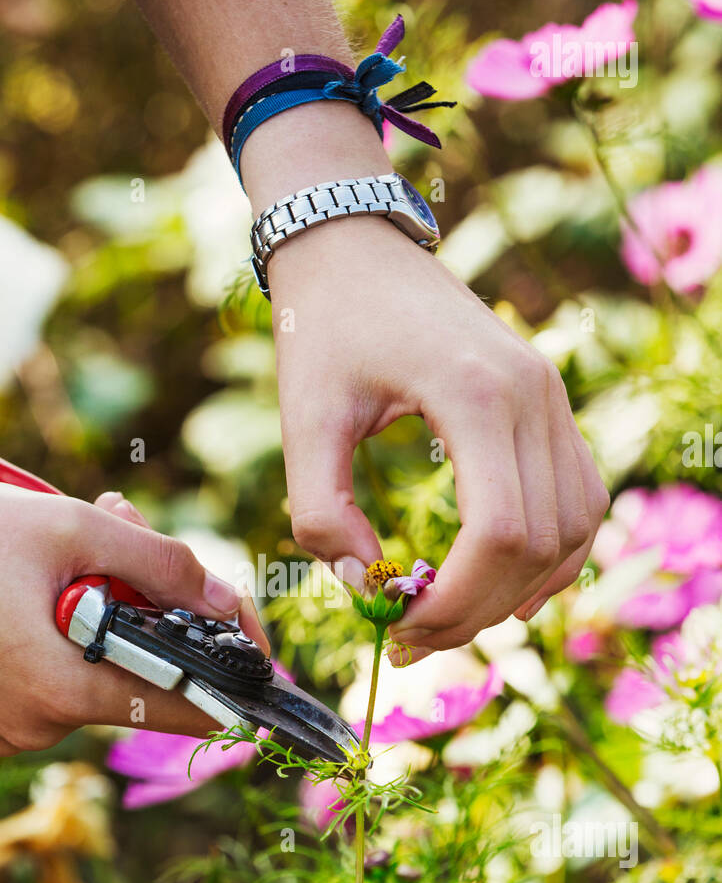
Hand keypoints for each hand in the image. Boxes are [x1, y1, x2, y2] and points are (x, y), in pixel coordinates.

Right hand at [0, 469, 265, 753]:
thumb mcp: (73, 528)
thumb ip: (161, 564)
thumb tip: (224, 600)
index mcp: (59, 690)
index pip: (175, 708)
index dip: (225, 687)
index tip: (266, 677)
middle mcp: (31, 728)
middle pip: (132, 681)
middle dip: (150, 618)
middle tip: (133, 544)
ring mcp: (0, 731)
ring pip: (90, 679)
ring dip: (104, 622)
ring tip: (71, 553)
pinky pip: (47, 684)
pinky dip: (63, 640)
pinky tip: (39, 587)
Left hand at [243, 107, 608, 662]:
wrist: (354, 246)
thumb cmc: (323, 328)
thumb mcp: (304, 422)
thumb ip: (321, 514)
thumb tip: (365, 586)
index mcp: (474, 393)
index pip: (500, 533)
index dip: (458, 600)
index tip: (401, 627)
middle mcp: (532, 394)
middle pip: (540, 543)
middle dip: (479, 609)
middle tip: (413, 637)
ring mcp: (551, 396)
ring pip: (574, 529)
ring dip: (520, 590)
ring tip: (451, 615)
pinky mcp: (549, 403)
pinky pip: (579, 499)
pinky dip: (551, 554)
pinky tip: (502, 583)